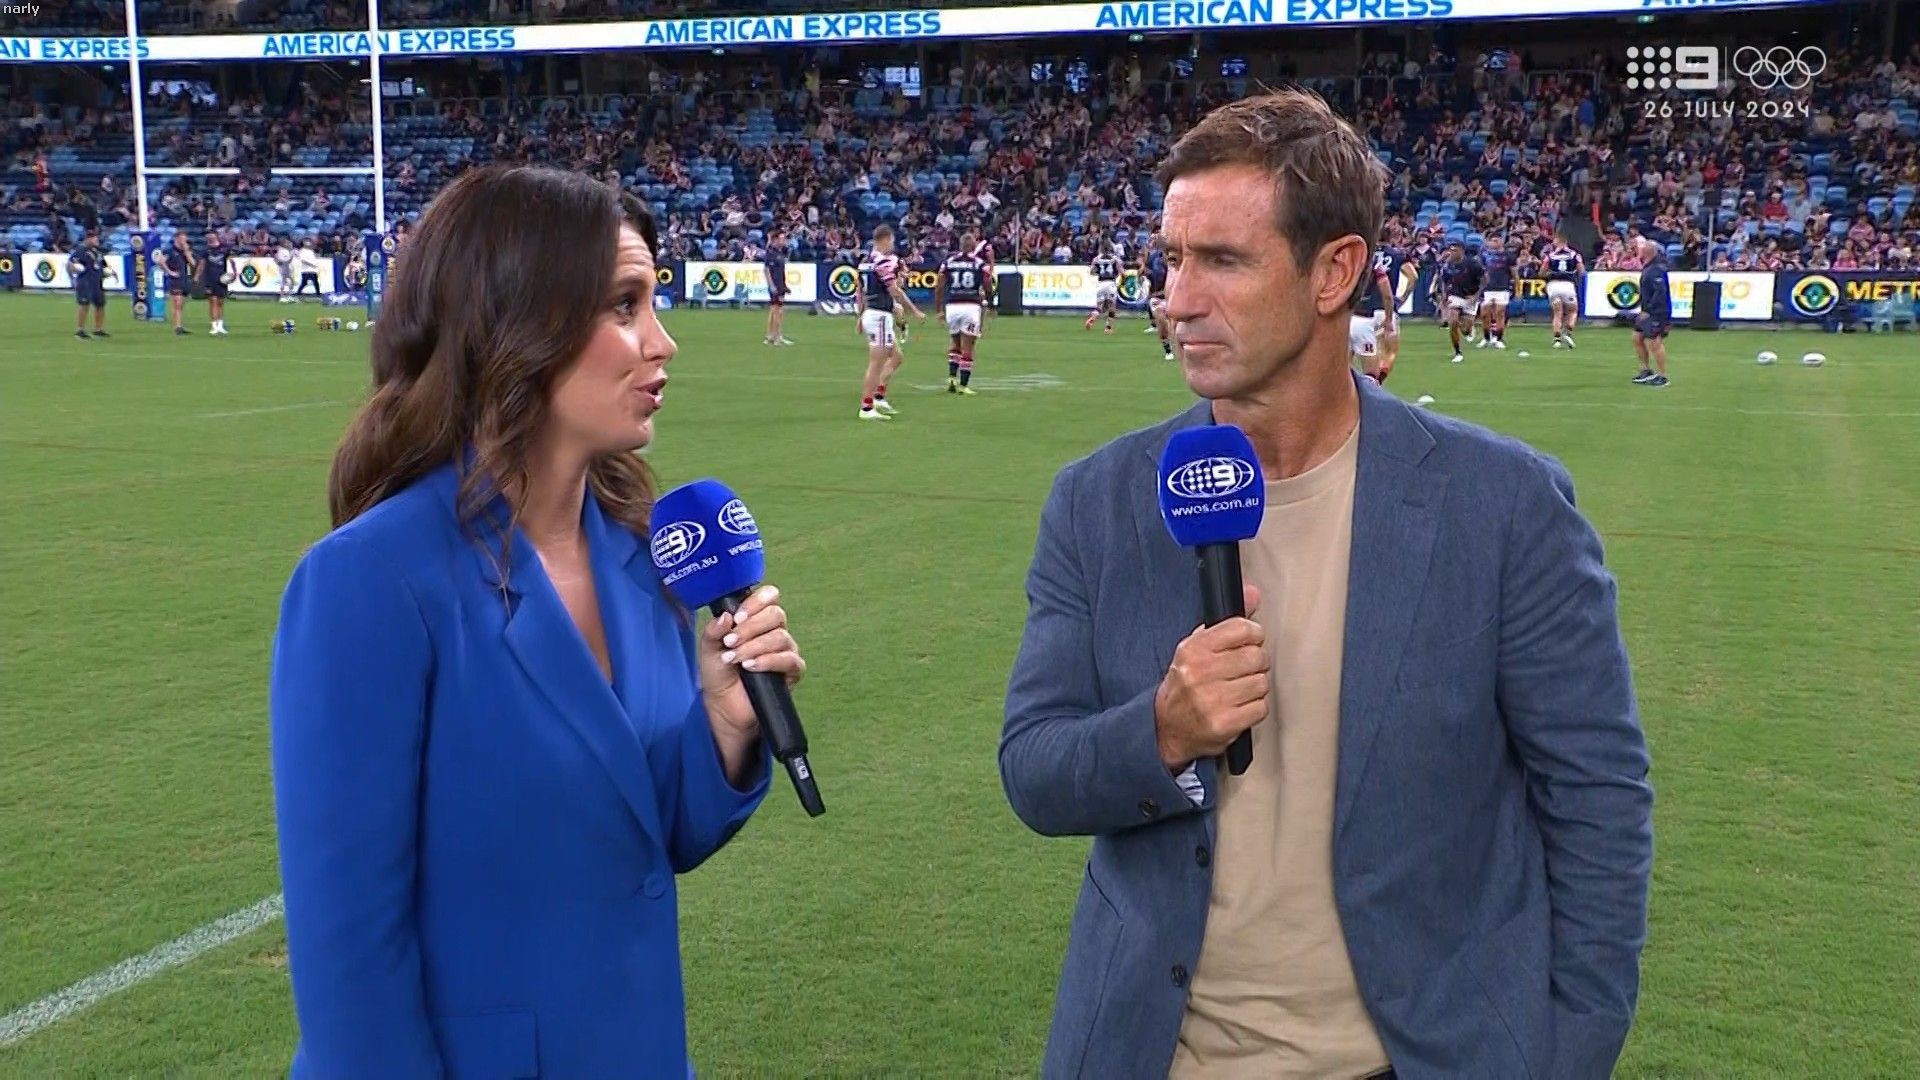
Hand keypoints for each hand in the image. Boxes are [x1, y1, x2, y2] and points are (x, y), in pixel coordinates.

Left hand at [697, 585, 805, 736]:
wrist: (723, 704)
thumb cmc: (718, 672)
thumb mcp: (708, 648)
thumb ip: (713, 631)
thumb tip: (726, 616)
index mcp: (756, 619)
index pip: (769, 597)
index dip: (756, 602)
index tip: (737, 617)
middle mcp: (774, 630)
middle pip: (776, 614)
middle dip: (750, 627)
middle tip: (730, 642)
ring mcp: (785, 649)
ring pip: (780, 637)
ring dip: (754, 647)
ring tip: (735, 659)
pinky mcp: (792, 670)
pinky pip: (789, 659)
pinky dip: (768, 661)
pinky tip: (751, 667)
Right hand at [1152, 584, 1266, 769]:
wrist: (1165, 727)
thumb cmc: (1185, 683)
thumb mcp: (1196, 647)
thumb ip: (1228, 622)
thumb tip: (1253, 592)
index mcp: (1193, 649)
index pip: (1242, 629)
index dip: (1253, 635)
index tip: (1249, 642)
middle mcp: (1200, 672)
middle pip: (1256, 657)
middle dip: (1255, 664)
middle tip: (1242, 670)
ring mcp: (1212, 700)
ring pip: (1261, 683)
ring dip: (1255, 687)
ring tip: (1238, 690)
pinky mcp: (1224, 724)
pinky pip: (1260, 708)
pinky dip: (1254, 708)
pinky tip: (1238, 706)